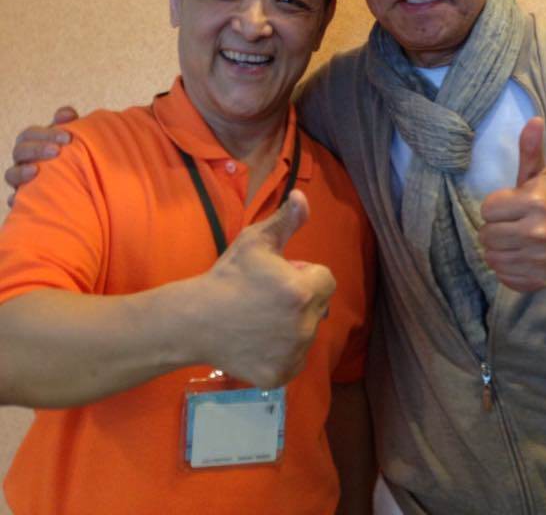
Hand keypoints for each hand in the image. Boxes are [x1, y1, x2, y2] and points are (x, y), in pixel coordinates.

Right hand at [5, 107, 77, 200]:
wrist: (85, 182)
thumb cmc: (73, 155)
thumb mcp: (72, 139)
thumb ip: (69, 123)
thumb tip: (66, 114)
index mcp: (32, 143)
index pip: (30, 134)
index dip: (45, 133)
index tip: (68, 137)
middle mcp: (23, 160)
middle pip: (19, 151)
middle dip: (36, 149)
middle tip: (57, 151)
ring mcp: (20, 180)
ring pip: (11, 174)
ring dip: (21, 171)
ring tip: (36, 171)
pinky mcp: (23, 200)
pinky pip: (14, 201)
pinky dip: (14, 199)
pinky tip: (18, 198)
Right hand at [185, 189, 335, 387]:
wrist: (194, 320)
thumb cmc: (227, 277)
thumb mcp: (255, 241)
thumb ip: (286, 220)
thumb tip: (303, 196)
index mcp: (302, 291)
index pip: (325, 279)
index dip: (303, 273)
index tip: (279, 275)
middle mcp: (305, 326)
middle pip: (319, 306)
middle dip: (301, 298)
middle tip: (267, 296)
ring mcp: (293, 354)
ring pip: (308, 332)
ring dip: (294, 324)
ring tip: (261, 318)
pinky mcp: (280, 375)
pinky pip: (295, 358)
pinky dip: (283, 351)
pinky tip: (258, 340)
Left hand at [478, 117, 545, 291]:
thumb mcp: (539, 176)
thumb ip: (530, 150)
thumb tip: (533, 120)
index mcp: (534, 203)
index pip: (488, 209)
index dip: (497, 207)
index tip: (513, 207)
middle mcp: (536, 233)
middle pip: (486, 234)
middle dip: (495, 229)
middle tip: (513, 225)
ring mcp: (537, 260)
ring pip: (491, 256)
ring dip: (498, 250)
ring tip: (515, 241)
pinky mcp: (535, 280)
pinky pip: (502, 276)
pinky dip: (507, 268)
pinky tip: (521, 257)